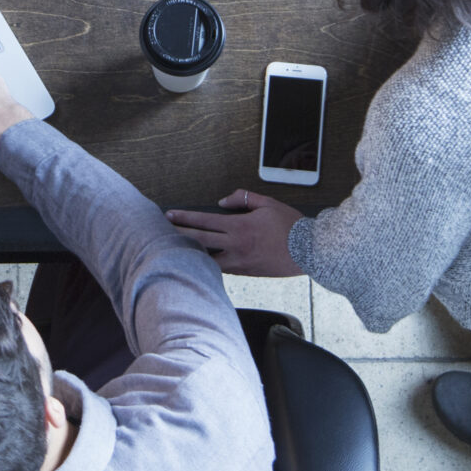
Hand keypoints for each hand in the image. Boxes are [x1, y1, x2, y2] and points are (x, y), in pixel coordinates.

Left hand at [166, 189, 304, 276]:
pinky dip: (209, 264)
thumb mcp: (267, 203)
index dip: (184, 217)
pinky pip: (222, 268)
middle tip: (161, 231)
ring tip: (175, 248)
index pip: (204, 221)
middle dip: (178, 234)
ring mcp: (240, 261)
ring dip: (191, 253)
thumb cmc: (290, 226)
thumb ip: (243, 198)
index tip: (169, 215)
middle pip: (199, 240)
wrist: (309, 252)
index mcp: (239, 226)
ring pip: (207, 259)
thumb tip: (222, 201)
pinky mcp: (246, 272)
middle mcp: (236, 245)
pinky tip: (200, 260)